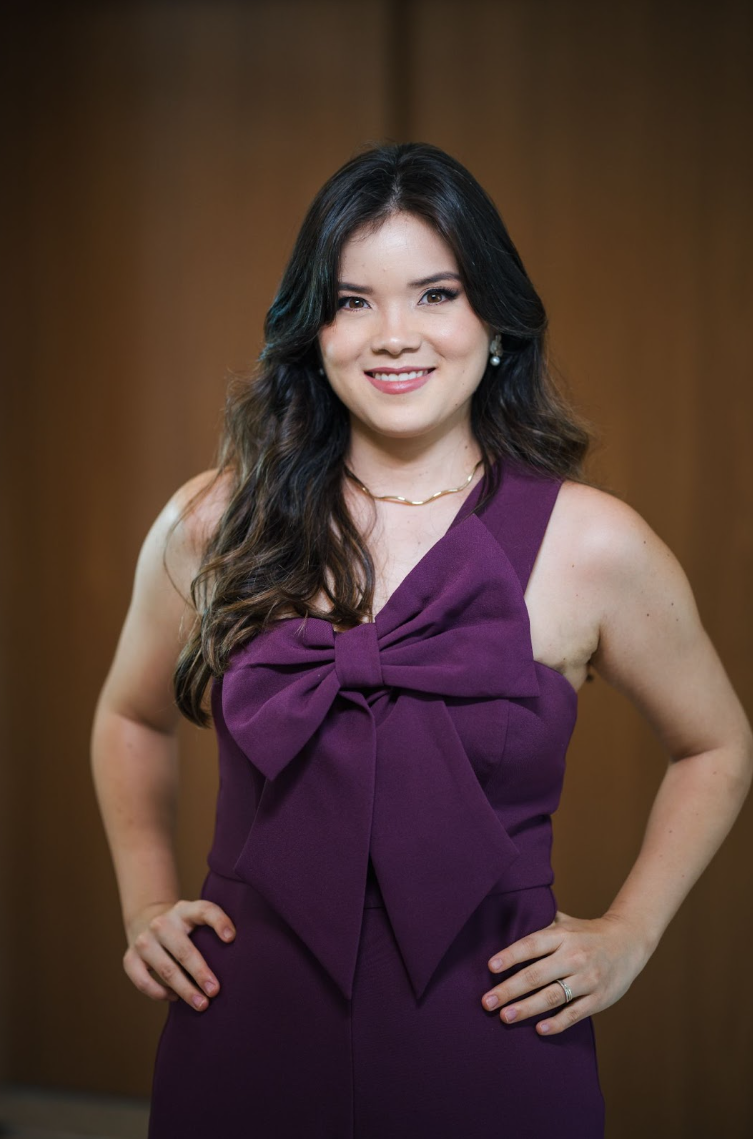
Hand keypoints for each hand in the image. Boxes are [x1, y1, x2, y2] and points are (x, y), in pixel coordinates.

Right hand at [123, 899, 235, 1010]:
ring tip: (201, 1004)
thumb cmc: (182, 926)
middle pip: (183, 950)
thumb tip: (240, 957)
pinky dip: (160, 993)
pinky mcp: (129, 958)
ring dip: (184, 989)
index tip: (232, 938)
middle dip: (201, 973)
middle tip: (215, 991)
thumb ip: (212, 928)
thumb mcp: (195, 917)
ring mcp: (143, 940)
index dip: (219, 921)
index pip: (204, 910)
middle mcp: (161, 923)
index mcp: (183, 910)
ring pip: (166, 969)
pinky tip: (174, 998)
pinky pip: (143, 981)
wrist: (145, 919)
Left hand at [480, 909, 649, 1034]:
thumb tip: (505, 919)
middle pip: (536, 974)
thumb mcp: (565, 922)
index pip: (531, 945)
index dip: (510, 955)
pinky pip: (575, 1013)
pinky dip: (557, 1022)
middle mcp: (574, 956)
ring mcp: (588, 978)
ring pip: (553, 996)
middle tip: (486, 1002)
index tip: (490, 967)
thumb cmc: (587, 933)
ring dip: (527, 1008)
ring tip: (505, 1016)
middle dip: (509, 989)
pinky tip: (539, 1029)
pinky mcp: (599, 998)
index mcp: (563, 935)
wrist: (628, 942)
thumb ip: (540, 924)